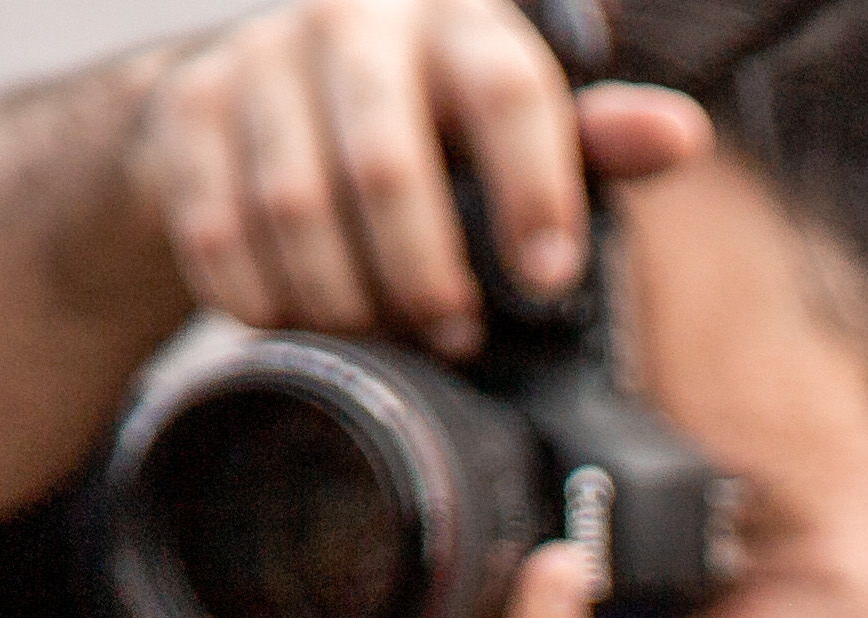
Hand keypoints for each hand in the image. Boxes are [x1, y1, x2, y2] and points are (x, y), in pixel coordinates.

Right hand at [128, 0, 709, 352]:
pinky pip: (216, 225)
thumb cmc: (431, 121)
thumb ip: (595, 138)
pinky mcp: (189, 108)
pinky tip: (291, 321)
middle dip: (424, 273)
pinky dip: (257, 293)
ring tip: (378, 337)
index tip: (547, 282)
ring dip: (342, 296)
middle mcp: (356, 22)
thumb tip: (679, 134)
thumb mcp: (522, 125)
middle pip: (386, 166)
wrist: (272, 90)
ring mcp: (262, 59)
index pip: (507, 94)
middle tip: (455, 335)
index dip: (533, 194)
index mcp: (459, 23)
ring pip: (295, 206)